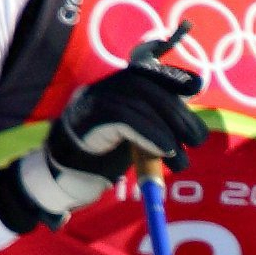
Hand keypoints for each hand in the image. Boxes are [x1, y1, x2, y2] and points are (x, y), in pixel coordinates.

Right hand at [0, 57, 208, 231]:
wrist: (59, 181)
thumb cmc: (100, 161)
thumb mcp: (133, 139)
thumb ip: (154, 126)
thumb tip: (192, 126)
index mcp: (114, 89)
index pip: (146, 73)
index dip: (172, 77)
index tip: (196, 87)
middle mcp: (102, 89)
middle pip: (145, 86)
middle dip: (177, 112)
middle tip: (197, 140)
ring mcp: (91, 102)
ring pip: (137, 102)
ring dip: (167, 129)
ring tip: (181, 160)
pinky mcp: (86, 121)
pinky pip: (125, 120)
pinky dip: (150, 134)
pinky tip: (165, 150)